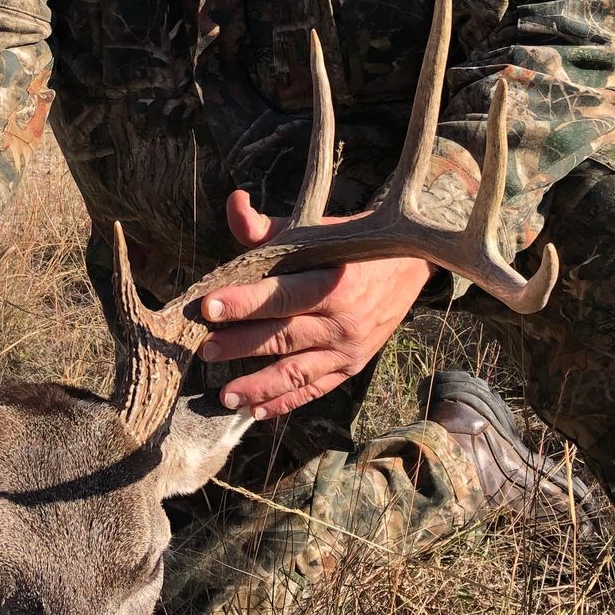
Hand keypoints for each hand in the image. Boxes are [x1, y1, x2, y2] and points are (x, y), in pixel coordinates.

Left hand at [199, 190, 432, 420]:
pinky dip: (284, 402)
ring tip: (223, 395)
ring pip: (296, 373)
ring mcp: (348, 350)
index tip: (207, 308)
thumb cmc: (352, 245)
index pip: (281, 296)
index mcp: (334, 282)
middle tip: (204, 349)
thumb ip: (270, 227)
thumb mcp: (316, 231)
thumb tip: (235, 203)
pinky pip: (314, 390)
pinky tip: (254, 412)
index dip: (243, 303)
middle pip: (283, 337)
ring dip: (257, 386)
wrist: (410, 267)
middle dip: (240, 345)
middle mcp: (343, 321)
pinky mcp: (351, 368)